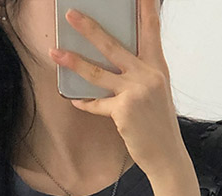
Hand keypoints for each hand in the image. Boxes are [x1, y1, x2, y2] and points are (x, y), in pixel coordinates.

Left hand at [48, 0, 186, 177]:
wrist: (166, 154)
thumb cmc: (158, 125)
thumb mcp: (155, 93)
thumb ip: (139, 76)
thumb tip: (112, 66)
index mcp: (157, 67)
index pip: (151, 30)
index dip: (145, 8)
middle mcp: (147, 75)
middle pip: (113, 45)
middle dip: (89, 28)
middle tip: (71, 15)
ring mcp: (135, 92)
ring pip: (97, 72)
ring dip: (73, 62)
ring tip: (55, 53)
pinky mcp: (123, 110)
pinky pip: (97, 104)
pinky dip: (86, 103)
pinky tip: (75, 100)